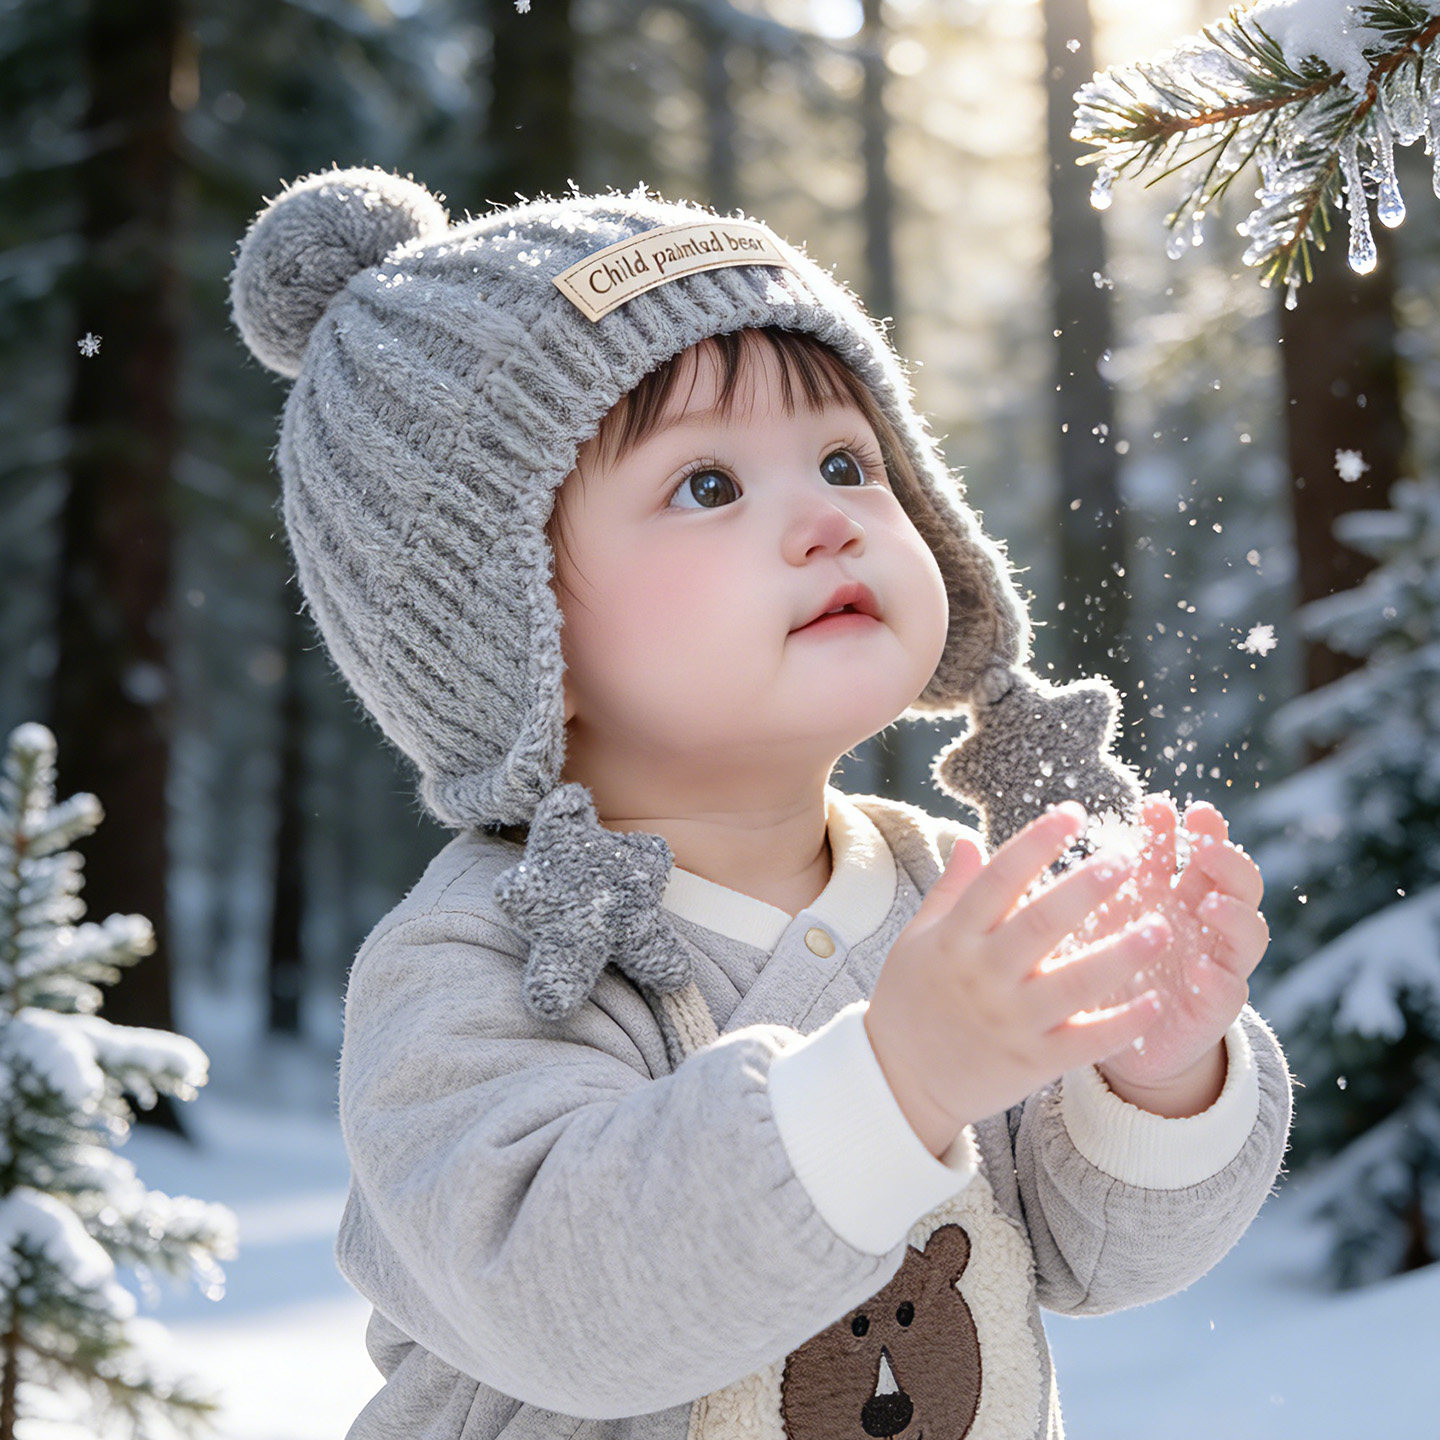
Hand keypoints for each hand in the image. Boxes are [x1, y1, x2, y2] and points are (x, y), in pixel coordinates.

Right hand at [864, 803, 1167, 1156]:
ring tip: (1162, 927)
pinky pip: (1085, 1042)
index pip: (998, 879)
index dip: (1035, 843)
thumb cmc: (910, 1000)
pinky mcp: (1032, 1063)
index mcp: (955, 938)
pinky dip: (1122, 1024)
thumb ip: (951, 891)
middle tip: (1126, 860)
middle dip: (1085, 889)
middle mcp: (983, 976)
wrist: (898, 1081)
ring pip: (1073, 984)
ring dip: (1120, 955)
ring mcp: (1009, 1021)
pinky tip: (1155, 1001)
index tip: (1072, 813)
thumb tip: (970, 839)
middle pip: (1040, 925)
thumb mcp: (918, 940)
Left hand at [1078, 796, 1268, 1107]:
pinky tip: (1200, 968)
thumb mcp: (1109, 909)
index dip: (1195, 826)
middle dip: (1227, 859)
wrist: (1114, 1036)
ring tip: (1208, 904)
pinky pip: (1230, 992)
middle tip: (1204, 845)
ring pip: (1249, 933)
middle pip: (1239, 883)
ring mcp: (1218, 965)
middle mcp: (1207, 924)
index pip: (1202, 850)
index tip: (1162, 805)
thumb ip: (1117, 869)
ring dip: (1233, 914)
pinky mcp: (1213, 1010)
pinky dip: (1219, 978)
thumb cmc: (1110, 959)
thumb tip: (1096, 816)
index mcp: (1182, 893)